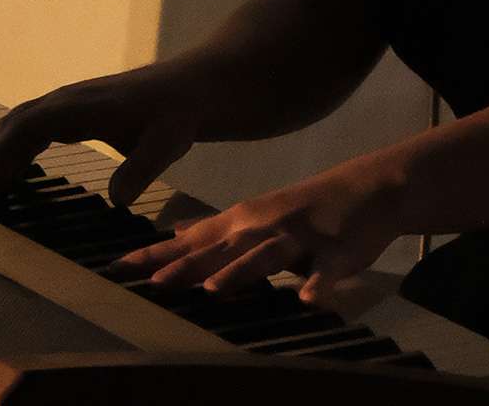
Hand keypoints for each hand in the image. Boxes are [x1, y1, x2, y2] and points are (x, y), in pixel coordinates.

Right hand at [0, 64, 196, 207]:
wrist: (193, 88)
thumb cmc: (179, 114)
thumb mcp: (168, 142)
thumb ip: (143, 168)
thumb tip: (116, 200)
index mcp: (84, 104)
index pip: (30, 124)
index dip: (6, 154)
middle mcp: (70, 100)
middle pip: (14, 125)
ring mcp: (70, 105)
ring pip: (19, 127)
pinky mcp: (76, 114)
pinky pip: (33, 131)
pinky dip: (13, 153)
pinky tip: (7, 182)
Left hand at [108, 154, 403, 307]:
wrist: (371, 188)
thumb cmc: (309, 207)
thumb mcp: (258, 213)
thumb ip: (218, 229)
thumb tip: (175, 234)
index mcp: (245, 220)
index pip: (191, 239)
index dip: (156, 254)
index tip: (118, 268)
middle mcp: (267, 225)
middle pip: (221, 249)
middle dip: (187, 266)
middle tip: (153, 284)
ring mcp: (302, 238)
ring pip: (267, 257)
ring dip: (241, 273)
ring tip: (215, 290)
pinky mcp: (337, 254)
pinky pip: (326, 273)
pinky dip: (316, 286)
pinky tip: (307, 300)